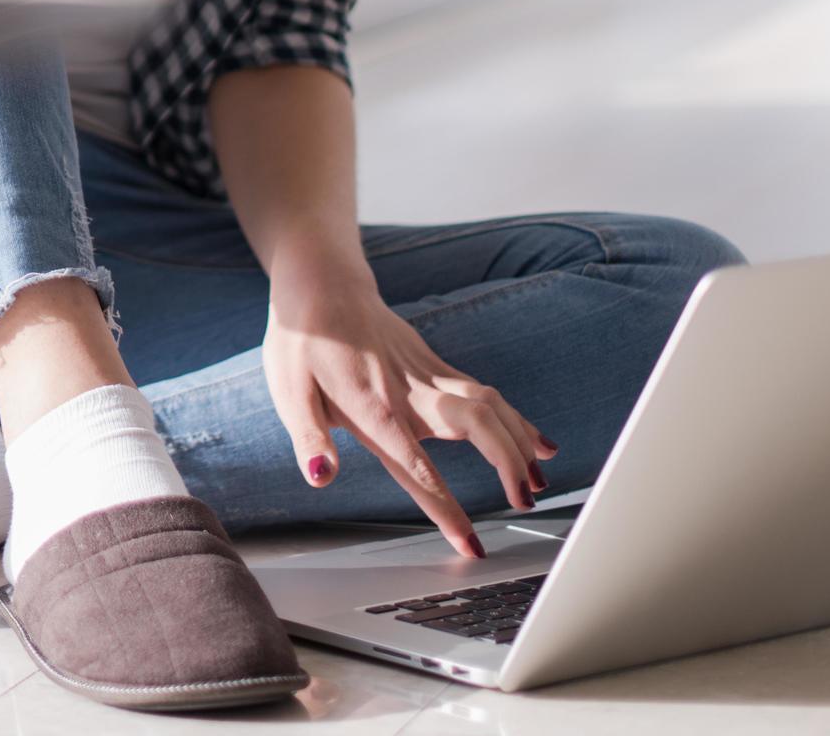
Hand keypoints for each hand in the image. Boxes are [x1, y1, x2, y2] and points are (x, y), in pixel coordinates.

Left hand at [261, 268, 555, 556]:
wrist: (320, 284)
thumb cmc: (300, 343)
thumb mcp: (289, 393)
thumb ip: (310, 439)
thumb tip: (321, 478)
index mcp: (374, 409)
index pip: (417, 468)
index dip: (446, 509)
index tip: (471, 546)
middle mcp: (410, 392)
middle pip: (475, 423)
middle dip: (507, 464)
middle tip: (524, 503)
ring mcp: (427, 374)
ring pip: (489, 403)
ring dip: (519, 442)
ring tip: (541, 482)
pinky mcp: (435, 363)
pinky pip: (484, 391)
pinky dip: (514, 418)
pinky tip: (537, 442)